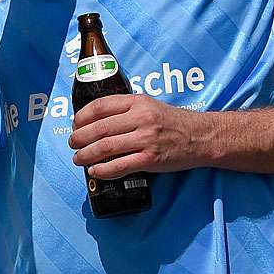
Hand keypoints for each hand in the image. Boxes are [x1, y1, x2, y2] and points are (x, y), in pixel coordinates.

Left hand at [68, 93, 209, 178]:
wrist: (201, 137)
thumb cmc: (172, 122)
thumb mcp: (149, 105)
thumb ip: (126, 109)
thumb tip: (95, 121)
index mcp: (138, 102)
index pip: (100, 106)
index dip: (82, 117)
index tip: (75, 125)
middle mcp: (141, 118)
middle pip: (99, 128)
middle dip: (79, 138)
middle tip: (72, 144)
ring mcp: (146, 139)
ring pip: (106, 147)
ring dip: (86, 154)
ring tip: (78, 158)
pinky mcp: (151, 159)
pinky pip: (120, 165)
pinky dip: (103, 170)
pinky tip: (95, 171)